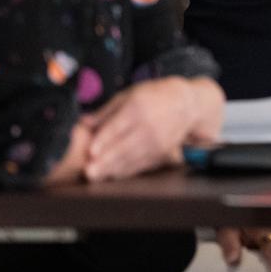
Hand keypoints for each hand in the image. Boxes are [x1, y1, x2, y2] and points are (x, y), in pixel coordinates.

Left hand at [80, 76, 223, 181]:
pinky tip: (113, 174)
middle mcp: (149, 126)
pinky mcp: (162, 153)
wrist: (186, 104)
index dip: (103, 140)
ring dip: (112, 169)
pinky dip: (126, 171)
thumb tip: (84, 123)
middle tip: (88, 172)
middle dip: (105, 161)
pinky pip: (141, 165)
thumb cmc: (154, 96)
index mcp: (137, 108)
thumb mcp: (129, 95)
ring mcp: (157, 142)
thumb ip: (106, 111)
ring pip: (131, 159)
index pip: (117, 127)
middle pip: (123, 147)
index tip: (90, 151)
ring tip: (96, 176)